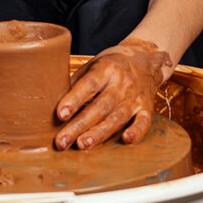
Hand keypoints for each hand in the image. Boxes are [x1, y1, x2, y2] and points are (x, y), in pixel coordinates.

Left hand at [54, 38, 171, 150]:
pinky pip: (143, 122)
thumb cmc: (112, 64)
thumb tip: (56, 101)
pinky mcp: (147, 108)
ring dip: (99, 133)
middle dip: (79, 126)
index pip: (89, 85)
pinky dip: (136, 132)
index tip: (60, 114)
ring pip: (117, 118)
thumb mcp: (93, 64)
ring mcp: (135, 97)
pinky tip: (125, 140)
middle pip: (100, 107)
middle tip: (63, 141)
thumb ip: (77, 82)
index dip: (74, 100)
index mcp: (106, 69)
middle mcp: (122, 83)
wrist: (145, 58)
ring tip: (82, 145)